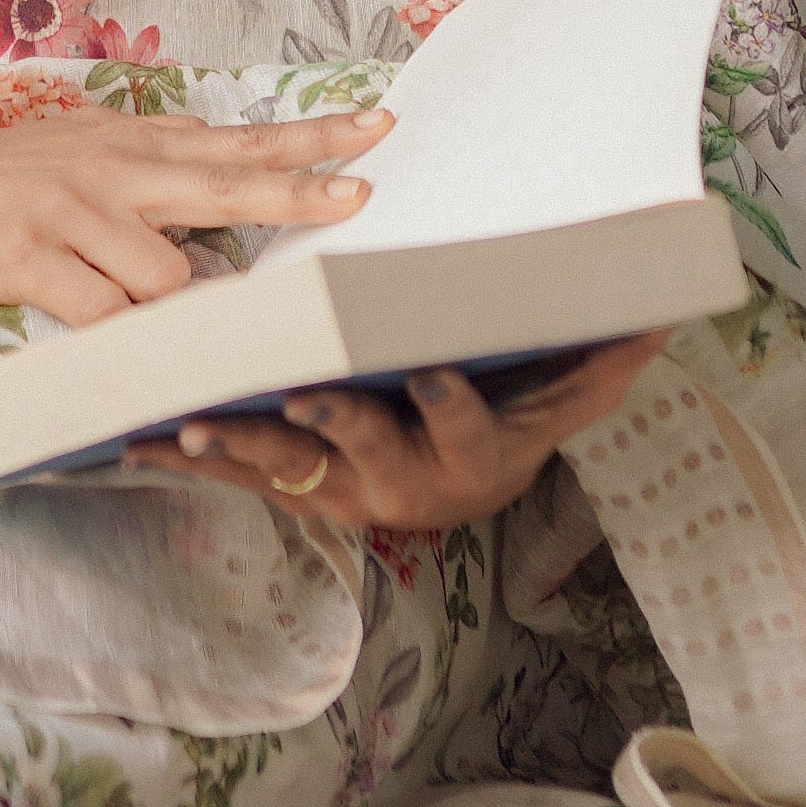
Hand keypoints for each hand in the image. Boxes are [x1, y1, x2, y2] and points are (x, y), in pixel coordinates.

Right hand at [0, 101, 382, 327]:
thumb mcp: (77, 148)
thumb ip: (147, 160)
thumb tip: (216, 162)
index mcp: (132, 145)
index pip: (238, 141)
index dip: (309, 139)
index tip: (376, 129)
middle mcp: (114, 171)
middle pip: (229, 184)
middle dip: (301, 194)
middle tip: (364, 196)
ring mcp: (75, 213)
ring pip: (166, 276)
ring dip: (159, 305)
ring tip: (101, 295)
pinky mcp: (33, 258)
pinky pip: (103, 314)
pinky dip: (115, 334)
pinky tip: (101, 331)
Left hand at [137, 336, 668, 533]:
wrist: (460, 492)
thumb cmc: (506, 424)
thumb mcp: (562, 402)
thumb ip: (606, 362)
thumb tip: (669, 313)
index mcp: (469, 453)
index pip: (464, 426)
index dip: (450, 405)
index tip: (434, 375)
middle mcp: (401, 478)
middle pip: (363, 447)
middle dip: (330, 422)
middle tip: (300, 393)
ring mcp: (339, 486)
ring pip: (286, 464)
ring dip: (238, 443)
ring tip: (190, 421)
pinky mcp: (289, 484)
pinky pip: (232, 472)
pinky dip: (186, 456)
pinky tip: (136, 440)